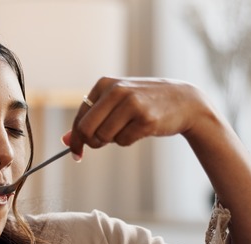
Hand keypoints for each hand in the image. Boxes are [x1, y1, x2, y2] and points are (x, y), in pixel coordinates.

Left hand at [62, 77, 219, 159]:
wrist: (184, 101)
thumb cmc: (144, 103)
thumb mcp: (116, 103)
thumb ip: (91, 118)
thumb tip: (66, 140)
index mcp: (105, 84)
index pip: (80, 118)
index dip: (75, 139)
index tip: (75, 153)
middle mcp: (117, 90)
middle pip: (86, 130)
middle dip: (90, 143)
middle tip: (100, 145)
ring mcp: (132, 103)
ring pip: (104, 137)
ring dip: (113, 140)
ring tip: (127, 128)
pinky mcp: (146, 119)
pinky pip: (123, 141)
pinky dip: (128, 141)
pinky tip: (140, 129)